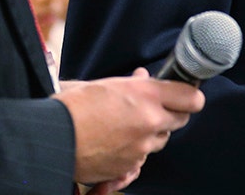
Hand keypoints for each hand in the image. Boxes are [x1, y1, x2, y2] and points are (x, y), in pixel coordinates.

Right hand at [53, 67, 205, 186]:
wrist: (53, 137)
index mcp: (147, 95)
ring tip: (129, 125)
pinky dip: (135, 150)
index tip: (185, 94)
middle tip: (156, 108)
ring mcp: (142, 146)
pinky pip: (142, 157)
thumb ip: (132, 83)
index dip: (190, 96)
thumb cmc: (73, 106)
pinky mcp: (129, 165)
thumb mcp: (106, 84)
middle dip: (171, 113)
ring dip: (153, 133)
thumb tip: (142, 77)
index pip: (192, 98)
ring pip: (161, 140)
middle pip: (181, 120)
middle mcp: (150, 121)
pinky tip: (118, 141)